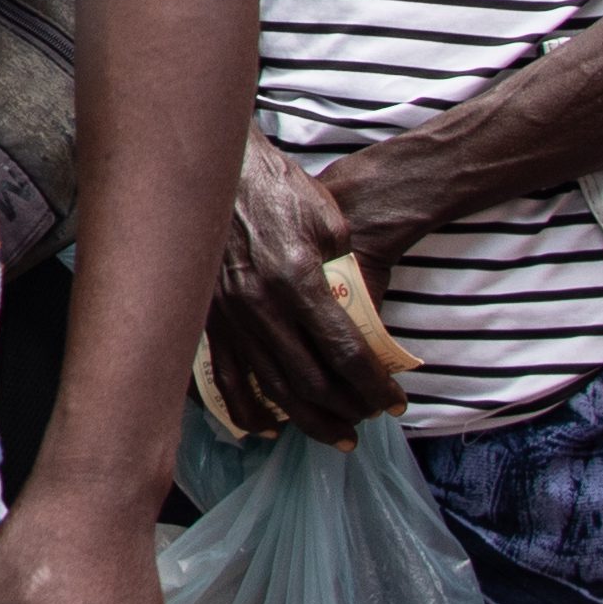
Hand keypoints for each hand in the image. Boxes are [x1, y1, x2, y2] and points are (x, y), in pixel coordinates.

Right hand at [199, 145, 409, 438]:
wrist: (214, 168)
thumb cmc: (276, 186)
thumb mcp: (327, 220)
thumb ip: (344, 269)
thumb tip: (356, 309)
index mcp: (296, 279)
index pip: (345, 353)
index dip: (375, 386)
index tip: (396, 403)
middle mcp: (259, 305)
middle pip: (310, 382)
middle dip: (348, 410)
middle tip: (370, 419)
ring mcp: (228, 316)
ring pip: (271, 388)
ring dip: (308, 420)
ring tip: (335, 435)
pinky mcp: (206, 317)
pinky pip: (225, 377)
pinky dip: (248, 410)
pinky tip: (268, 428)